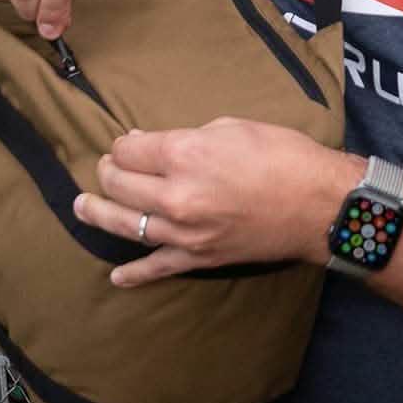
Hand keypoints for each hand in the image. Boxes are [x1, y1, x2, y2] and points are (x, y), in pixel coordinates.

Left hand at [74, 117, 360, 286]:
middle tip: (109, 167)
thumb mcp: (233, 127)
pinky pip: (158, 268)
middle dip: (110, 171)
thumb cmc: (283, 155)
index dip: (125, 143)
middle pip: (121, 184)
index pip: (130, 149)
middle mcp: (177, 194)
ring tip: (82, 206)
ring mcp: (185, 231)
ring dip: (99, 214)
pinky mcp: (200, 257)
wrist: (320, 204)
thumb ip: (188, 136)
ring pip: (127, 225)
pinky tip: (116, 275)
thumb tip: (158, 145)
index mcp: (185, 153)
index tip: (129, 142)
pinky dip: (135, 273)